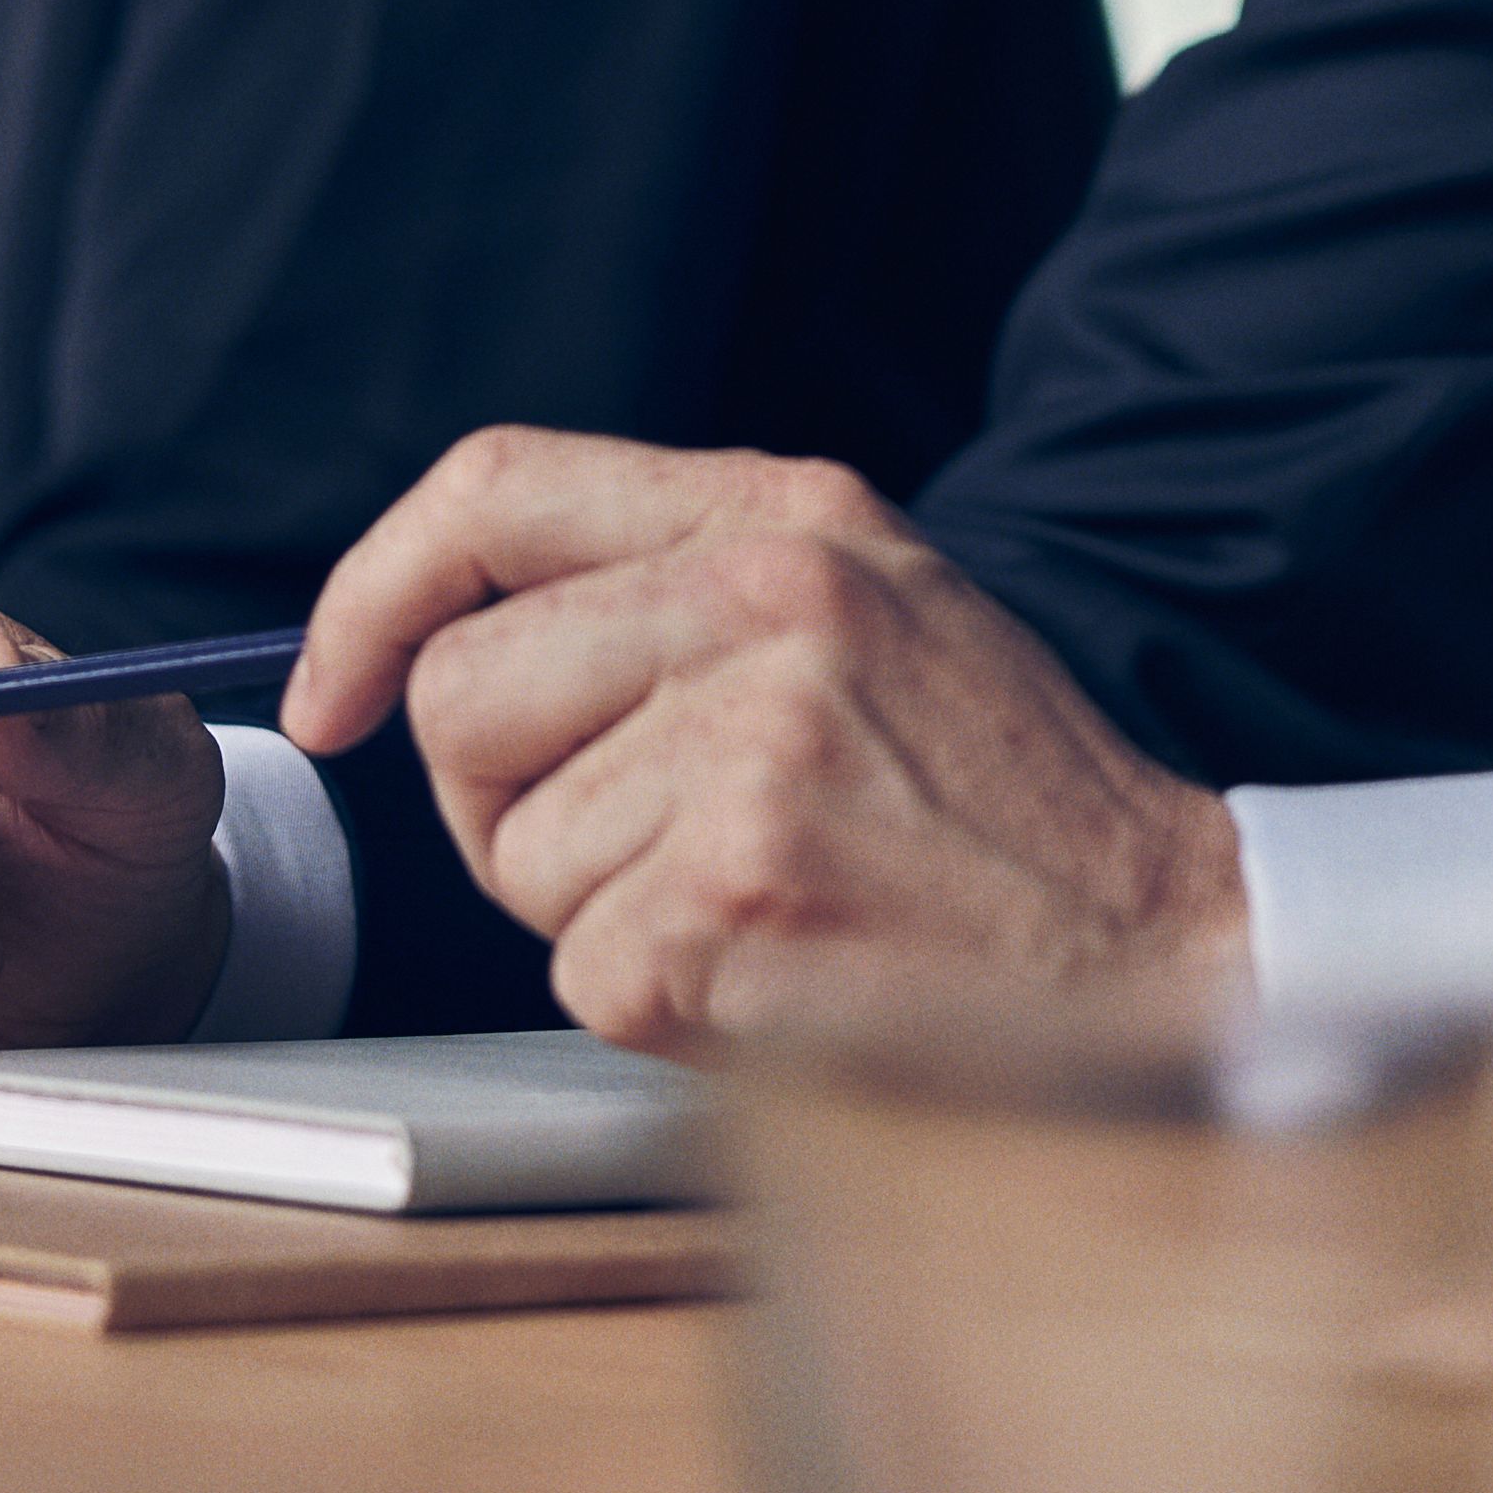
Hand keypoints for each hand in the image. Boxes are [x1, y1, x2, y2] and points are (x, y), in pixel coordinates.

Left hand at [284, 432, 1245, 1054]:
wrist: (1161, 941)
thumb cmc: (999, 798)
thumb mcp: (872, 607)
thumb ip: (685, 583)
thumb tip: (441, 637)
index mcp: (787, 516)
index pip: (492, 487)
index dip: (370, 592)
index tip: (330, 694)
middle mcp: (765, 607)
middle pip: (463, 699)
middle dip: (503, 804)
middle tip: (639, 847)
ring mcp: (751, 751)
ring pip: (516, 855)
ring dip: (601, 915)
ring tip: (758, 902)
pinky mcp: (736, 899)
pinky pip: (579, 969)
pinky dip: (657, 1004)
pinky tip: (780, 975)